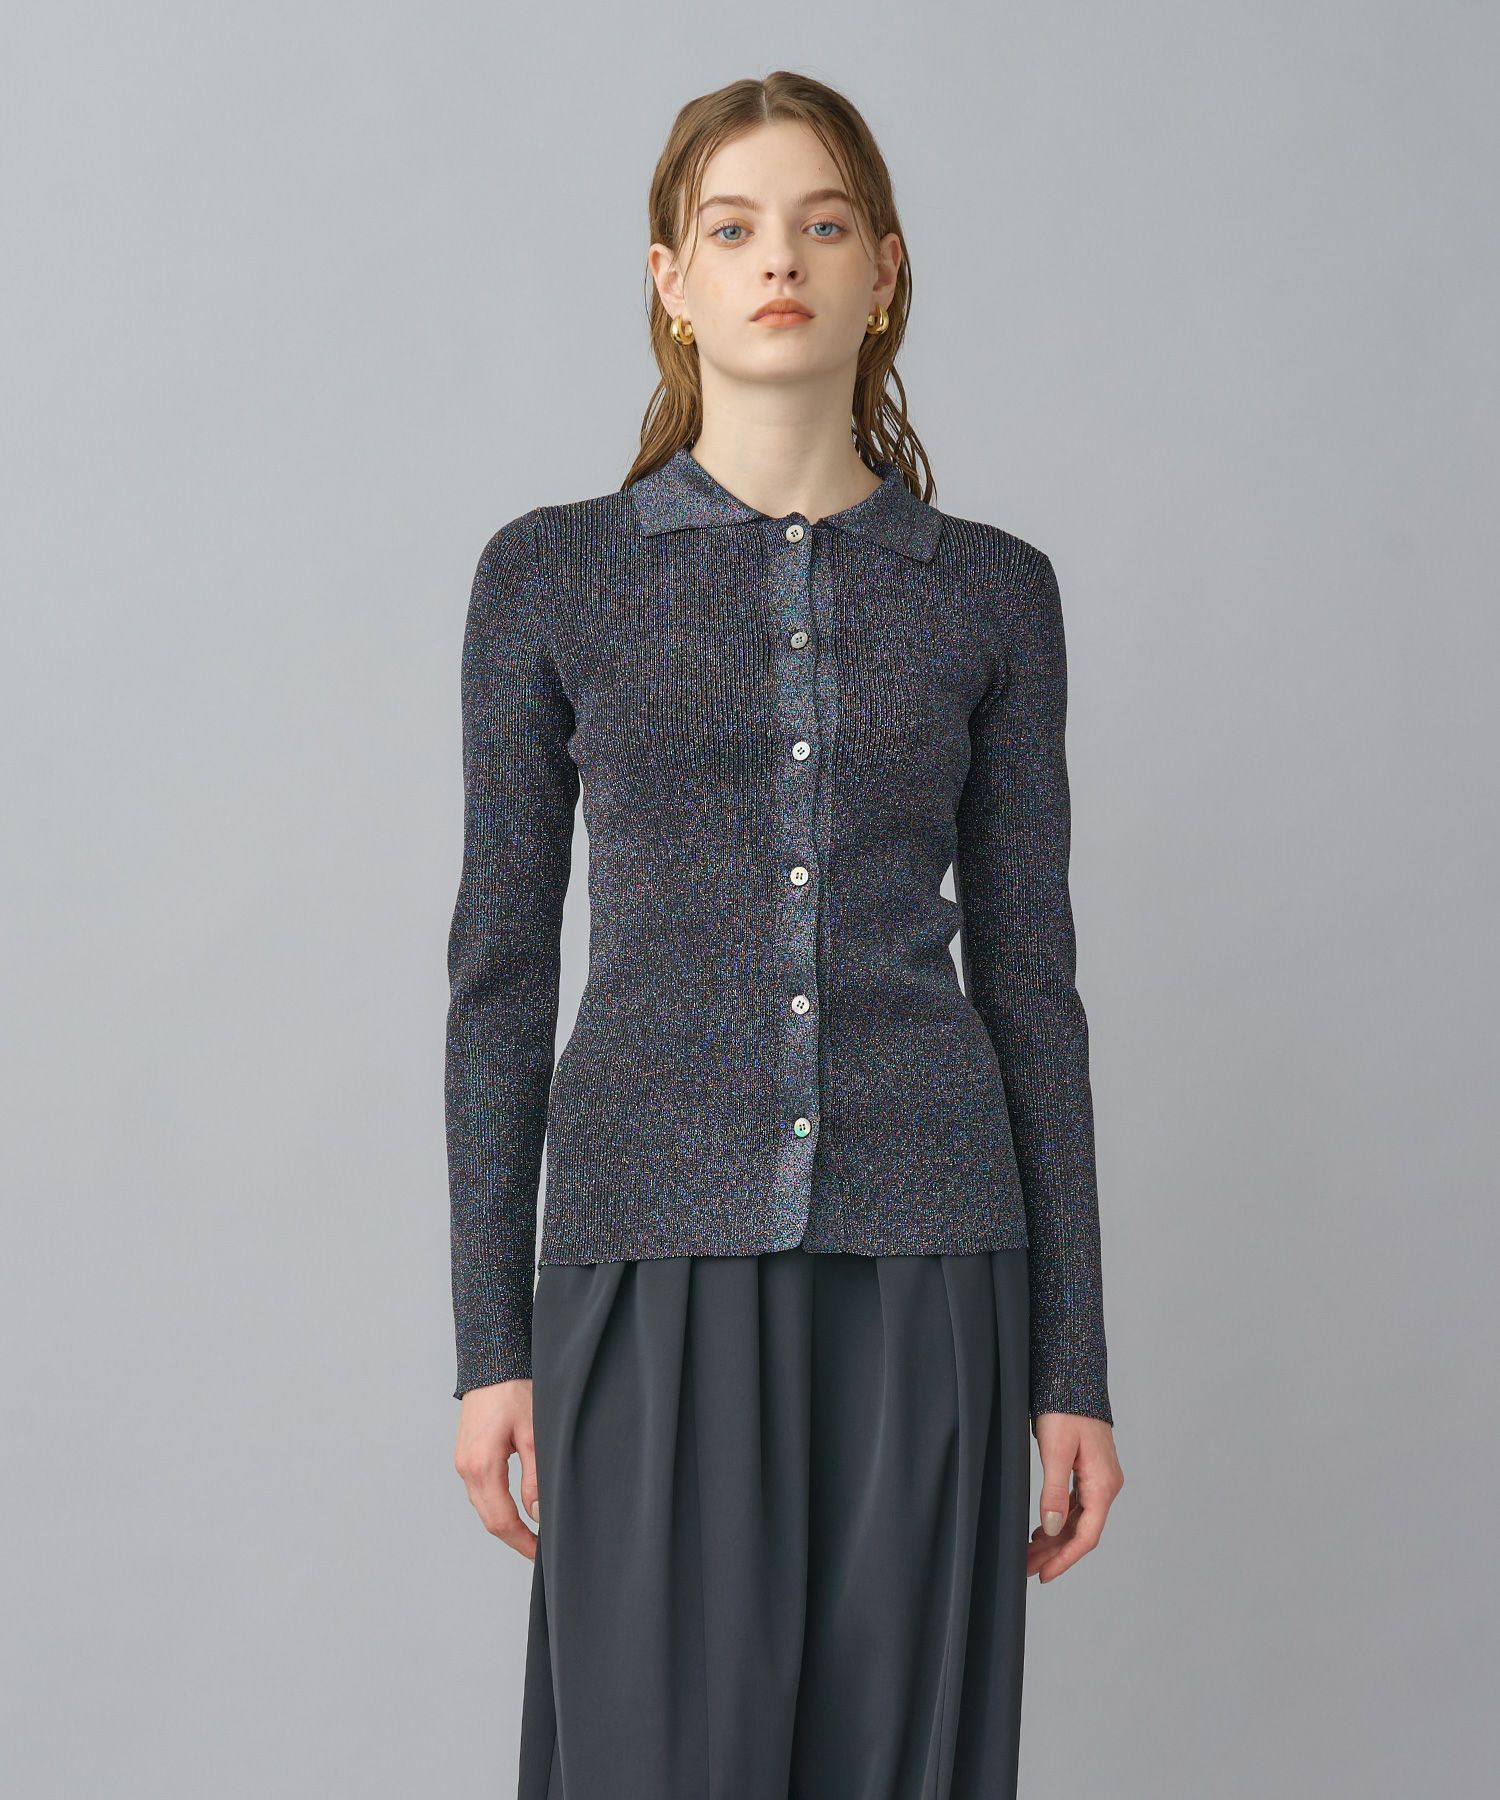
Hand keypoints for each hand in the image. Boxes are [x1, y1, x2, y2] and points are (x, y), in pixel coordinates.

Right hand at [454, 1379, 540, 1558]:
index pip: (501, 1520)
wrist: (493, 1361)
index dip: (521, 1542)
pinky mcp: (466, 1454)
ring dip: (505, 1521)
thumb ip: (535, 1476)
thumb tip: (537, 1513)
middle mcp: (465, 1467)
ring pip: (483, 1506)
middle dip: (514, 1537)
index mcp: (481, 1465)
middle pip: (489, 1518)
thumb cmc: (516, 1390)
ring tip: (531, 1531)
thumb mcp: (535, 1433)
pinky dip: (496, 1504)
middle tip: (539, 1547)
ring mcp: (462, 1461)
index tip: (540, 1552)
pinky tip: (515, 1506)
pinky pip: (480, 1490)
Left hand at [1027, 1412, 1122, 1582]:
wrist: (1073, 1378)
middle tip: (1026, 1568)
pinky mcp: (1089, 1469)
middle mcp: (1106, 1484)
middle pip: (1082, 1531)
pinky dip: (1059, 1520)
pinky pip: (1077, 1505)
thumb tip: (1053, 1529)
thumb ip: (1054, 1491)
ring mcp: (1099, 1477)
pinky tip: (1042, 1529)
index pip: (1087, 1536)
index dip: (1065, 1559)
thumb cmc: (1065, 1410)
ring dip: (1055, 1538)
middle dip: (1054, 1552)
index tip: (1043, 1575)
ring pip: (1078, 1519)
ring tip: (1028, 1553)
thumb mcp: (1055, 1451)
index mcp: (1102, 1484)